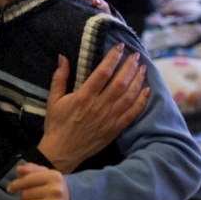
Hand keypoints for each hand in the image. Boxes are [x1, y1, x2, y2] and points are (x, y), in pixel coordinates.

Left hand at [7, 163, 70, 199]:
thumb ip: (33, 169)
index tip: (10, 189)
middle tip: (30, 199)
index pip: (27, 180)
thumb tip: (18, 169)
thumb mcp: (48, 175)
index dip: (15, 184)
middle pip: (24, 195)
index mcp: (54, 176)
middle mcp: (56, 191)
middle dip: (23, 197)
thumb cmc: (57, 187)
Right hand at [37, 44, 150, 173]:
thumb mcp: (53, 100)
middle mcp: (99, 106)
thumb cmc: (57, 125)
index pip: (103, 72)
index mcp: (83, 97)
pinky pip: (132, 114)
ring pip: (129, 96)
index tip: (120, 47)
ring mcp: (109, 118)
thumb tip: (62, 57)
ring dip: (138, 80)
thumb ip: (59, 78)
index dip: (113, 58)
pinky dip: (141, 101)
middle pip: (120, 82)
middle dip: (130, 66)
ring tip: (143, 68)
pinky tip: (147, 91)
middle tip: (136, 55)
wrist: (62, 152)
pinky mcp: (115, 129)